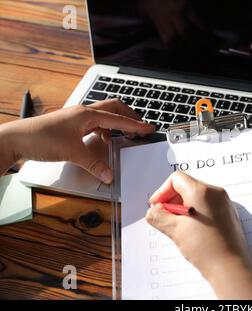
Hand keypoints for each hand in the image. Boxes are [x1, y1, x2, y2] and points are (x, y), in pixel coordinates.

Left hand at [0, 99, 153, 181]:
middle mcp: (83, 112)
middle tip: (140, 127)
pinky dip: (104, 130)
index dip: (136, 125)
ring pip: (104, 115)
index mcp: (87, 114)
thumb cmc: (40, 138)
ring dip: (116, 123)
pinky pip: (94, 123)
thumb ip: (94, 164)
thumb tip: (108, 174)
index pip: (119, 119)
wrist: (16, 139)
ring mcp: (77, 117)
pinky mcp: (71, 125)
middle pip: (114, 109)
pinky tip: (103, 140)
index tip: (149, 128)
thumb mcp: (72, 152)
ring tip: (125, 135)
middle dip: (129, 116)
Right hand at [146, 171, 251, 298]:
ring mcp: (224, 203)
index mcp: (202, 191)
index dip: (162, 192)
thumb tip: (153, 211)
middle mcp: (215, 193)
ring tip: (178, 226)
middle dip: (172, 200)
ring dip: (184, 207)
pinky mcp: (229, 214)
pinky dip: (196, 213)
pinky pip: (208, 206)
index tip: (157, 207)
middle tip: (165, 218)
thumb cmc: (205, 248)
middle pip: (187, 186)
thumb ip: (158, 216)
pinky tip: (192, 231)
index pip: (176, 179)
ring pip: (198, 197)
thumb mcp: (174, 230)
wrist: (230, 267)